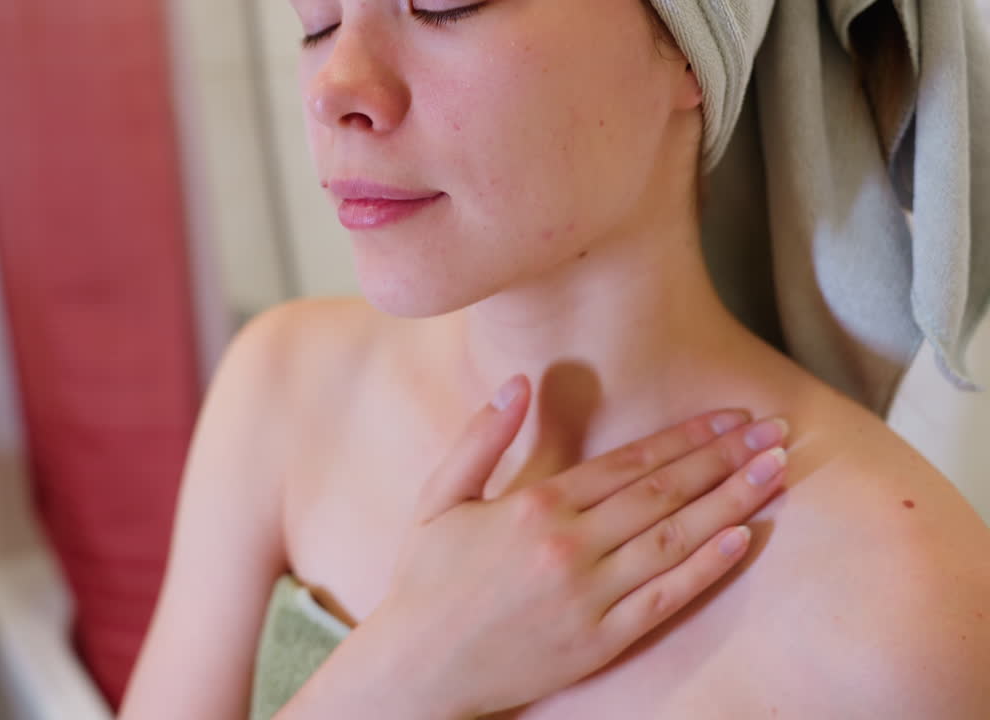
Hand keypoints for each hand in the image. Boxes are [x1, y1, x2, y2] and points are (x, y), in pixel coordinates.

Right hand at [375, 374, 787, 717]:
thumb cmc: (425, 579)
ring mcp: (587, 596)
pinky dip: (705, 569)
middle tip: (777, 432)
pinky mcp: (598, 642)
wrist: (419, 667)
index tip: (731, 416)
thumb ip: (481, 438)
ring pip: (674, 540)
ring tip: (775, 473)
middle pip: (663, 493)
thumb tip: (518, 381)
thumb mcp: (438, 498)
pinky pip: (663, 600)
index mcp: (534, 505)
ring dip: (731, 502)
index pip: (628, 461)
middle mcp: (568, 546)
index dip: (686, 436)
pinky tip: (741, 541)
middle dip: (725, 458)